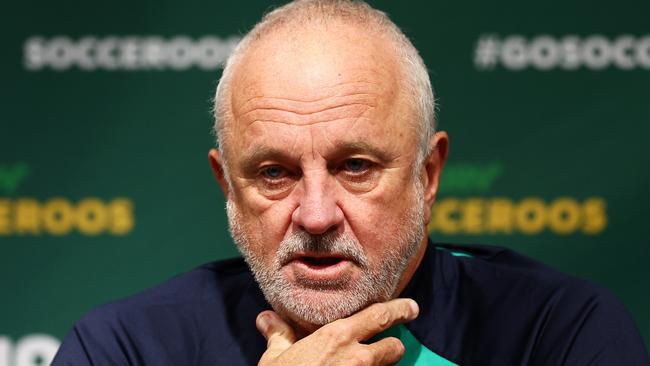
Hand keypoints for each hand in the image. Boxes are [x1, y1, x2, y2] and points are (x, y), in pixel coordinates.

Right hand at [256, 298, 418, 365]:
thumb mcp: (275, 359)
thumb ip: (279, 335)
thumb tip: (266, 318)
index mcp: (338, 337)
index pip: (379, 316)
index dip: (399, 310)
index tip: (411, 307)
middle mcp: (357, 358)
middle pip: (395, 347)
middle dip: (394, 347)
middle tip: (391, 346)